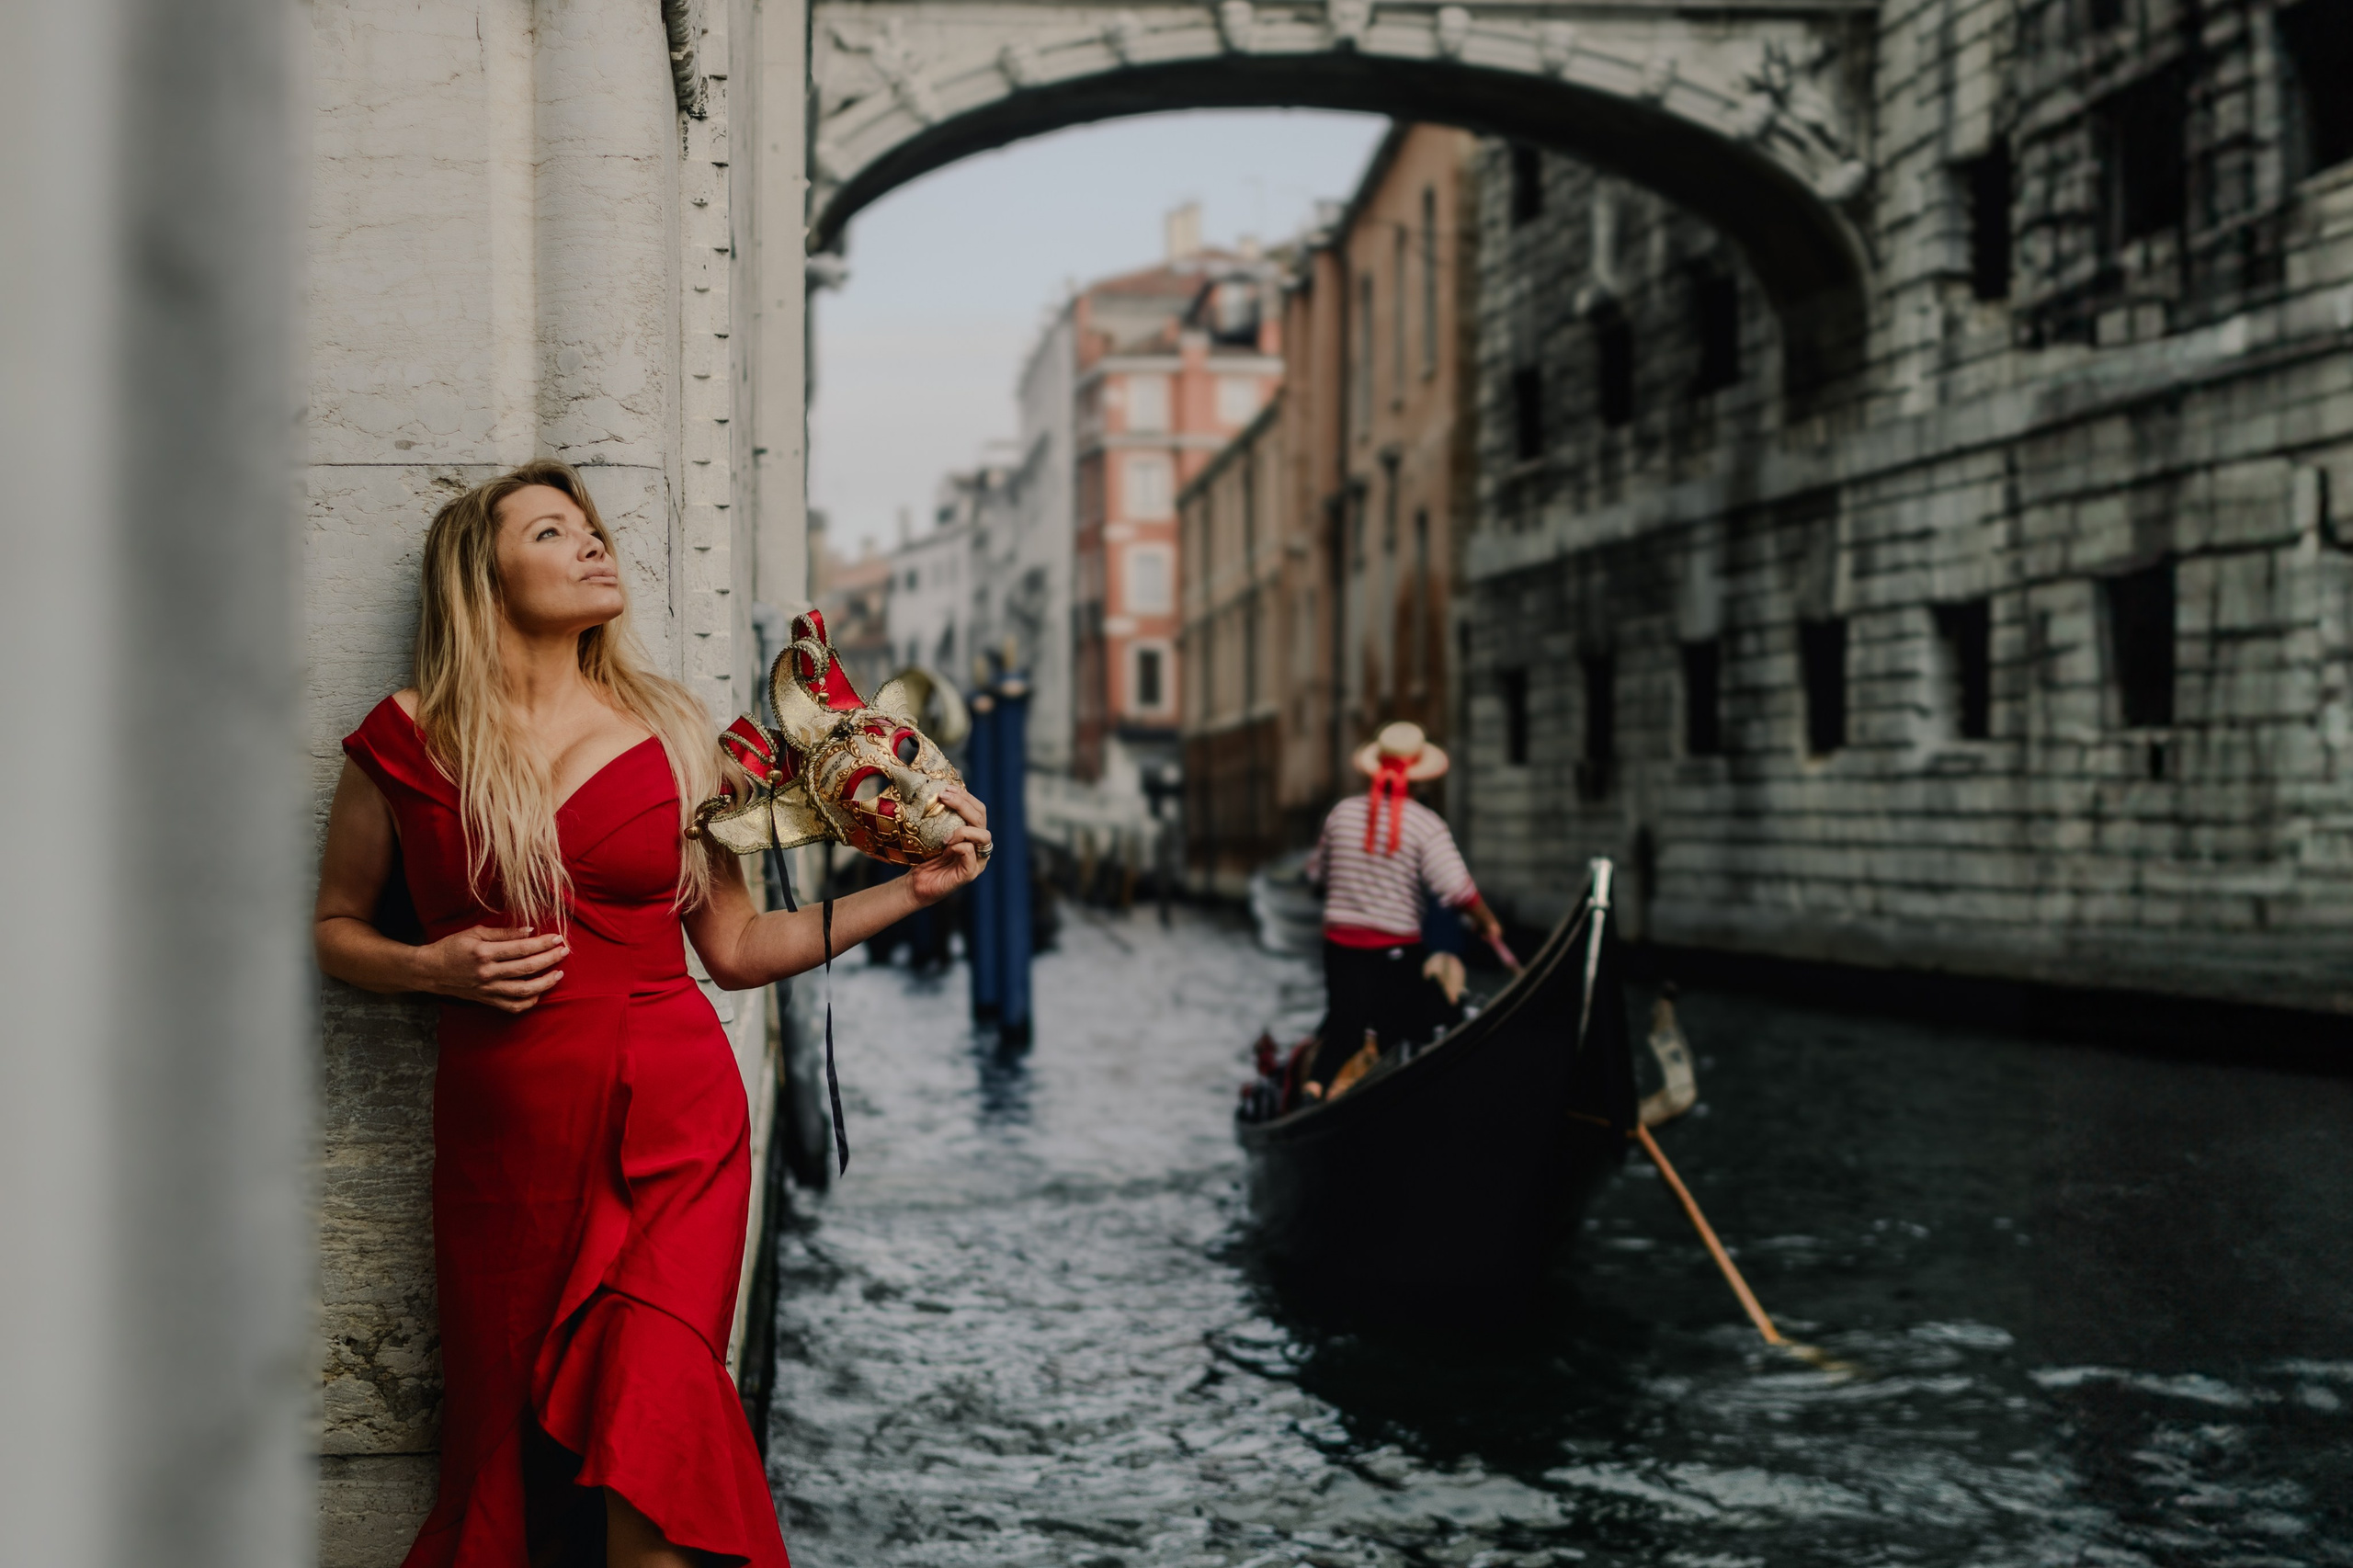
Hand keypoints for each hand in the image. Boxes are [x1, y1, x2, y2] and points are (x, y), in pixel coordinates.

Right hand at [414, 924, 566, 1013]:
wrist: (430, 971)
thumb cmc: (452, 947)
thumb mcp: (475, 933)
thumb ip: (503, 933)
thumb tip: (529, 931)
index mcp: (484, 953)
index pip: (521, 948)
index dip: (542, 944)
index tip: (557, 938)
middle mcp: (487, 973)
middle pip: (526, 968)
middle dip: (549, 959)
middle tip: (564, 951)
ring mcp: (488, 989)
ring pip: (523, 990)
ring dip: (545, 982)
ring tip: (558, 973)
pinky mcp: (487, 1000)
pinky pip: (512, 1006)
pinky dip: (528, 1001)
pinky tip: (539, 992)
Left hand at [906, 787, 991, 905]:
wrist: (916, 885)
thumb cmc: (924, 858)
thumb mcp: (933, 833)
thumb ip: (941, 818)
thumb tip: (937, 790)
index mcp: (973, 834)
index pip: (979, 810)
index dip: (966, 797)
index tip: (947, 788)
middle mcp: (978, 846)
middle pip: (981, 818)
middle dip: (963, 804)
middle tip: (943, 797)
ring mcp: (976, 861)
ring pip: (984, 836)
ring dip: (964, 829)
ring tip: (945, 833)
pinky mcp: (969, 874)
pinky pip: (971, 854)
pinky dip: (960, 846)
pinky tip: (945, 845)